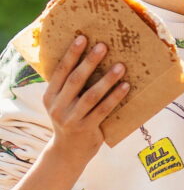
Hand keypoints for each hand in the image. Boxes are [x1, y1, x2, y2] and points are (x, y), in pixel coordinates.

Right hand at [43, 37, 129, 165]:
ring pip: (91, 95)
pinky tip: (126, 86)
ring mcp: (72, 118)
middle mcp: (58, 107)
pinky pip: (103, 110)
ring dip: (107, 79)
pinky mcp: (86, 128)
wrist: (68, 151)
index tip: (82, 38)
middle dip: (89, 61)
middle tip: (104, 46)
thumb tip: (91, 57)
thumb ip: (70, 86)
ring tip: (121, 66)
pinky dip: (115, 97)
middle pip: (75, 80)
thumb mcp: (63, 102)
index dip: (71, 54)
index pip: (60, 71)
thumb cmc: (71, 118)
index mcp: (50, 96)